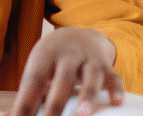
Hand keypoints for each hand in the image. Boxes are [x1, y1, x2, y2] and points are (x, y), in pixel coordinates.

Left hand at [7, 27, 123, 115]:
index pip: (33, 81)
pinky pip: (114, 77)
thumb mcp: (38, 70)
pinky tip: (117, 103)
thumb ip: (27, 95)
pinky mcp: (106, 66)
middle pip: (61, 79)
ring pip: (90, 76)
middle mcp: (67, 55)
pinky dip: (116, 89)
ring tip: (83, 114)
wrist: (79, 35)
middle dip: (55, 103)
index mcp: (44, 57)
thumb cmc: (52, 60)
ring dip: (87, 94)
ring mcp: (88, 60)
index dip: (25, 102)